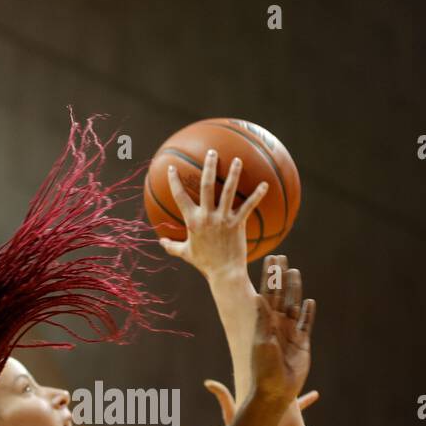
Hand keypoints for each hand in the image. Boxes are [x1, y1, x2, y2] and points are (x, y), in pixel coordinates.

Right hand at [159, 148, 267, 279]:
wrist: (224, 273)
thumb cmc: (205, 264)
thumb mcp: (186, 254)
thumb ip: (172, 246)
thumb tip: (160, 242)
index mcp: (193, 221)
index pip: (180, 197)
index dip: (175, 181)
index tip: (173, 167)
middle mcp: (207, 217)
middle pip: (207, 186)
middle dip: (209, 167)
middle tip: (212, 152)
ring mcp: (223, 219)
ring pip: (229, 191)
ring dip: (234, 174)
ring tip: (238, 160)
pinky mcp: (238, 224)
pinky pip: (248, 207)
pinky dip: (257, 195)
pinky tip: (265, 184)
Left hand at [249, 264, 313, 406]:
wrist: (276, 390)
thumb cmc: (264, 368)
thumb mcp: (262, 342)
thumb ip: (263, 319)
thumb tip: (259, 296)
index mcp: (264, 322)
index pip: (268, 293)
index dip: (270, 276)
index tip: (271, 259)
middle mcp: (277, 324)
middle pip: (280, 294)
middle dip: (281, 277)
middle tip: (282, 258)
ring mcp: (290, 332)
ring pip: (293, 304)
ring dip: (294, 288)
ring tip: (295, 272)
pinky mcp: (302, 342)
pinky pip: (306, 323)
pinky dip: (308, 312)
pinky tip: (309, 301)